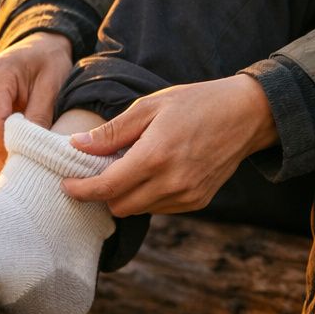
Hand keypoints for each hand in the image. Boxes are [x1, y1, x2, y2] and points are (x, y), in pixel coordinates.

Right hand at [0, 32, 73, 170]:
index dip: (6, 148)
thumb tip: (34, 149)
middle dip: (2, 157)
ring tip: (23, 168)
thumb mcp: (52, 84)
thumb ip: (40, 114)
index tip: (25, 165)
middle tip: (26, 176)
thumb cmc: (48, 61)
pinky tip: (16, 156)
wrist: (37, 45)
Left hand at [62, 75, 278, 215]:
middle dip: (102, 193)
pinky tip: (152, 173)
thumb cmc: (196, 103)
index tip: (67, 185)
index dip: (82, 190)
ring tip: (129, 166)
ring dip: (125, 195)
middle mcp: (172, 182)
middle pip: (119, 206)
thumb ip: (112, 131)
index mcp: (155, 156)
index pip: (107, 187)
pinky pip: (159, 208)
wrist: (247, 115)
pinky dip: (147, 196)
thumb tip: (76, 145)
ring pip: (139, 210)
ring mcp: (188, 196)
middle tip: (96, 171)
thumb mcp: (149, 107)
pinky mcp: (198, 202)